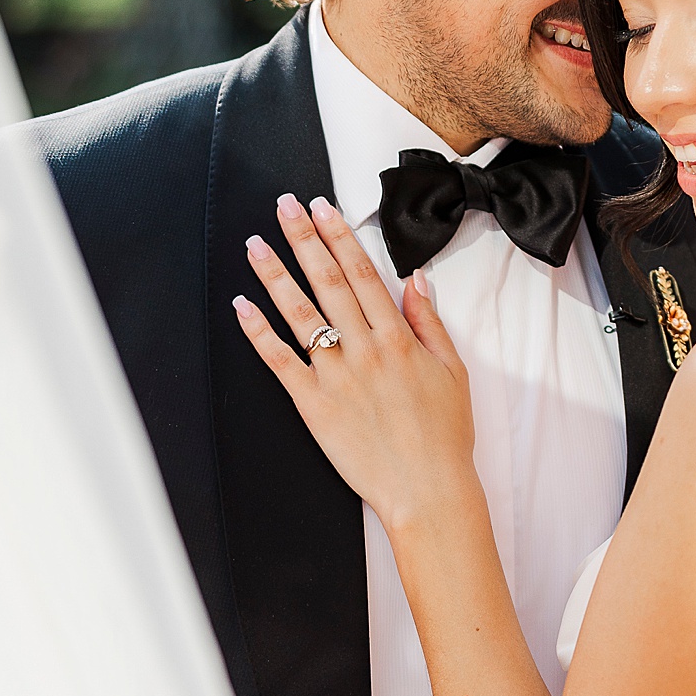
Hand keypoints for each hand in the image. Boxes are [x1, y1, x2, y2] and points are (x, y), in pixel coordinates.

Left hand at [233, 193, 478, 533]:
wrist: (428, 489)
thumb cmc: (445, 434)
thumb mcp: (453, 371)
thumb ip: (430, 323)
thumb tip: (416, 281)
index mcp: (398, 338)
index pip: (362, 274)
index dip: (340, 237)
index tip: (322, 207)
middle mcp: (364, 350)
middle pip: (327, 282)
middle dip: (303, 239)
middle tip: (283, 206)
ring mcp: (335, 376)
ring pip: (298, 314)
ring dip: (274, 275)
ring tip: (255, 244)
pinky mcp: (313, 404)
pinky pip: (279, 361)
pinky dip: (258, 332)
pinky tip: (242, 306)